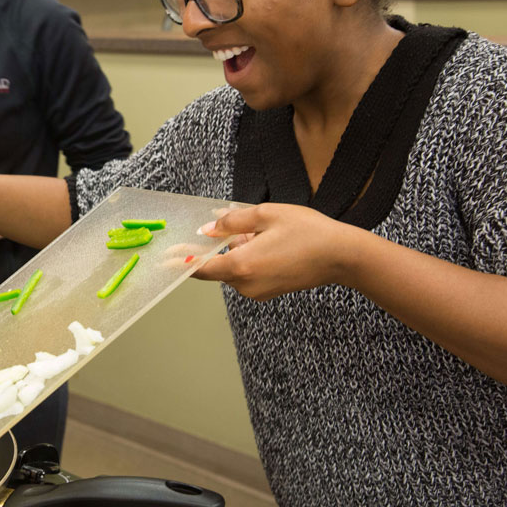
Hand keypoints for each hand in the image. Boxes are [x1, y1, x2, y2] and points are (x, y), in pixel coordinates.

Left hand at [189, 203, 360, 299]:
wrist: (342, 257)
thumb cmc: (308, 232)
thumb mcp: (266, 215)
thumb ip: (232, 221)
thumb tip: (208, 228)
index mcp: (241, 266)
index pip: (200, 267)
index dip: (181, 260)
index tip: (164, 258)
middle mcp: (246, 284)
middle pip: (219, 264)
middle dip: (225, 245)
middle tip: (250, 227)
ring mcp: (258, 291)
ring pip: (235, 267)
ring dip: (241, 250)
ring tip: (269, 234)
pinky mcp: (269, 292)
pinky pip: (248, 273)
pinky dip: (252, 258)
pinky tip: (274, 245)